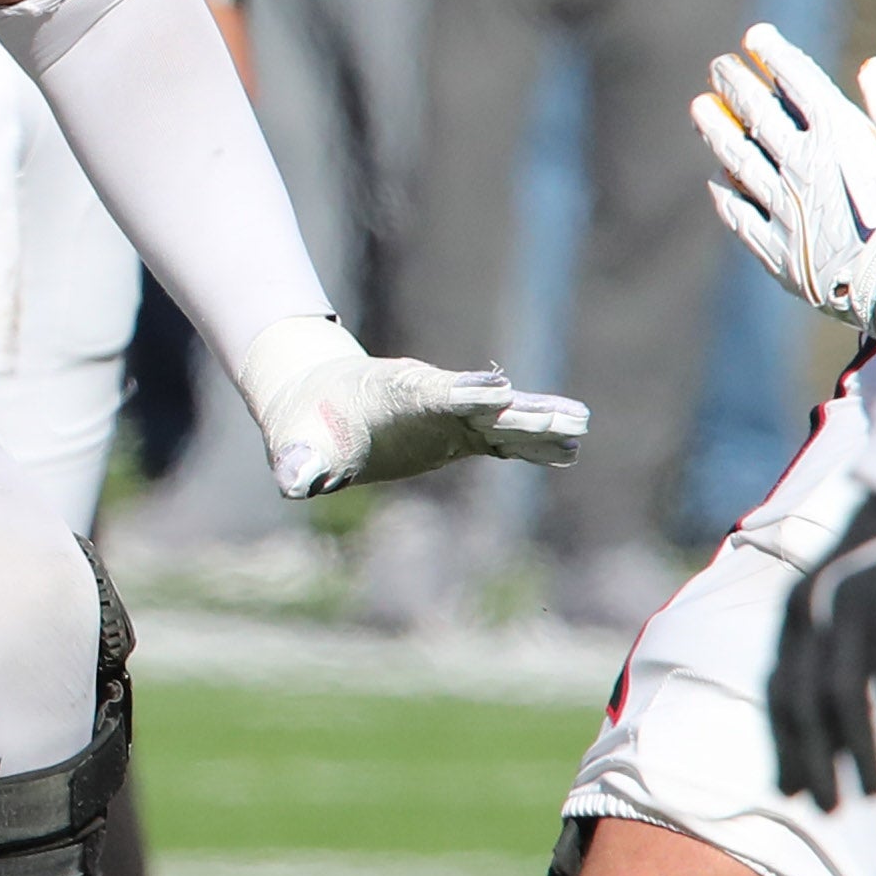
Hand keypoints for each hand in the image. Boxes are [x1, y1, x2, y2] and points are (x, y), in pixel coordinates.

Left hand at [236, 314, 588, 496]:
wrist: (315, 395)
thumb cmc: (306, 422)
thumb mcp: (297, 443)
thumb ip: (299, 460)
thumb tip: (293, 482)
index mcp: (399, 396)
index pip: (440, 394)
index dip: (470, 394)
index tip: (503, 393)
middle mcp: (434, 400)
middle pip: (487, 406)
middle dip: (526, 412)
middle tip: (572, 416)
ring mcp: (449, 416)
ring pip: (503, 419)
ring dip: (540, 423)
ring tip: (583, 426)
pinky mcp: (454, 433)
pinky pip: (499, 440)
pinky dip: (530, 445)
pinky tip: (566, 450)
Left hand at [694, 22, 875, 327]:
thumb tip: (871, 66)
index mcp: (841, 137)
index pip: (798, 82)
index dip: (774, 55)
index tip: (755, 36)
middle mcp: (803, 166)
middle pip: (758, 115)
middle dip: (736, 85)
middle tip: (718, 66)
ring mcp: (785, 209)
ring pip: (738, 159)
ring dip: (716, 130)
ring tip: (700, 109)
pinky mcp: (779, 251)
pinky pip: (740, 214)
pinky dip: (726, 191)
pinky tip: (718, 178)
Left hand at [772, 489, 875, 807]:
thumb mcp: (852, 614)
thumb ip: (836, 662)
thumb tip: (830, 724)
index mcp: (797, 615)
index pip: (779, 692)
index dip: (784, 744)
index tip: (793, 793)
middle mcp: (813, 608)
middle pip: (801, 699)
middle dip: (811, 758)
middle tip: (825, 810)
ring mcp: (852, 601)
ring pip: (843, 690)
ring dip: (854, 747)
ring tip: (867, 793)